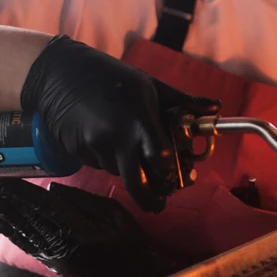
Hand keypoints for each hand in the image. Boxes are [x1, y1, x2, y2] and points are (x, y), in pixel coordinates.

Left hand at [0, 178, 195, 276]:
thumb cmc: (132, 243)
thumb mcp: (115, 214)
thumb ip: (83, 201)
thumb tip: (51, 190)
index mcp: (76, 228)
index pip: (40, 205)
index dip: (18, 191)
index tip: (1, 179)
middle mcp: (62, 244)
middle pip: (28, 218)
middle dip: (7, 200)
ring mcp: (58, 258)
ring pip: (25, 233)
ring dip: (6, 216)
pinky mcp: (58, 267)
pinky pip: (30, 248)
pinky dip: (14, 236)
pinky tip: (1, 227)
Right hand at [21, 35, 219, 211]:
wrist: (60, 74)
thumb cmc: (112, 77)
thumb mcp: (150, 85)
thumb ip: (183, 101)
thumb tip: (216, 107)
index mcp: (140, 119)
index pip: (161, 159)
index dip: (170, 174)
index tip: (176, 180)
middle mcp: (117, 137)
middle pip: (137, 183)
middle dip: (149, 199)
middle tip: (158, 202)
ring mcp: (95, 146)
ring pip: (119, 174)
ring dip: (129, 171)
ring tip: (129, 151)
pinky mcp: (79, 151)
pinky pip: (100, 165)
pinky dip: (109, 160)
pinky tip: (107, 142)